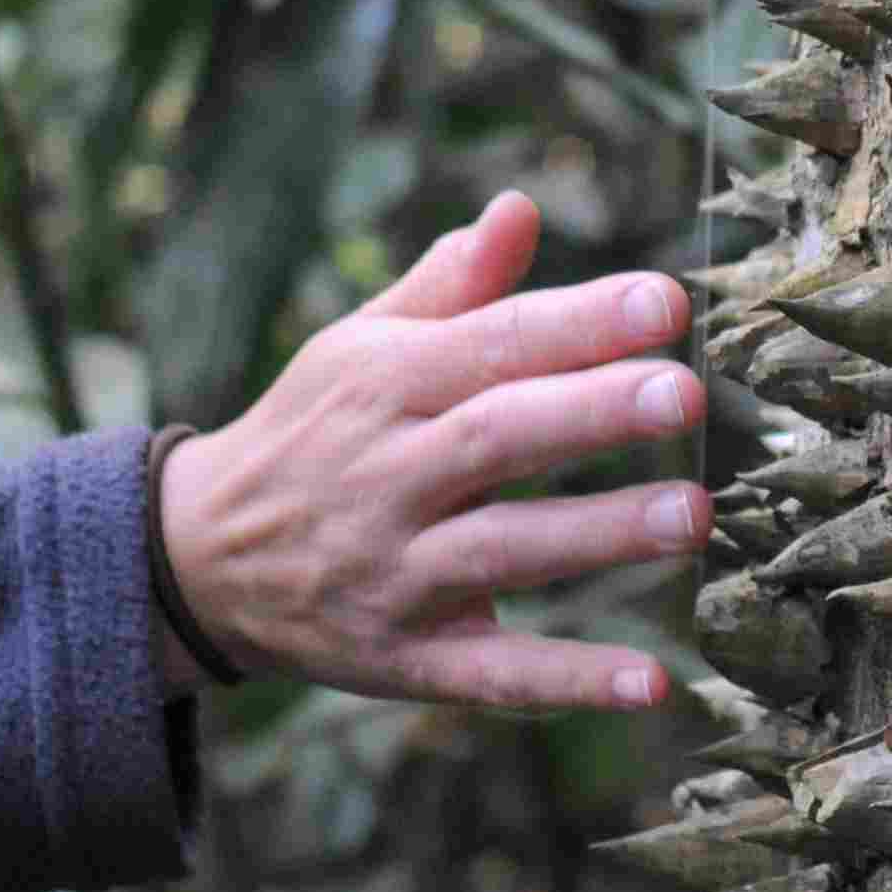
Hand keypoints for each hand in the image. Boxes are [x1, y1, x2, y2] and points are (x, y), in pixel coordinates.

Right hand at [150, 191, 700, 710]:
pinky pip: (491, 672)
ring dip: (598, 534)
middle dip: (591, 414)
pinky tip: (651, 682)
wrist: (198, 560)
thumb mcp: (357, 347)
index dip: (578, 323)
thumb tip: (519, 209)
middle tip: (684, 392)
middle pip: (496, 438)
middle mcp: (385, 476)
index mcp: (383, 384)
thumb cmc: (312, 431)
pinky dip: (569, 679)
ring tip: (693, 515)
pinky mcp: (402, 659)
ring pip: (502, 549)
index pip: (491, 344)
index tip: (668, 302)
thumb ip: (450, 286)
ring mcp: (392, 572)